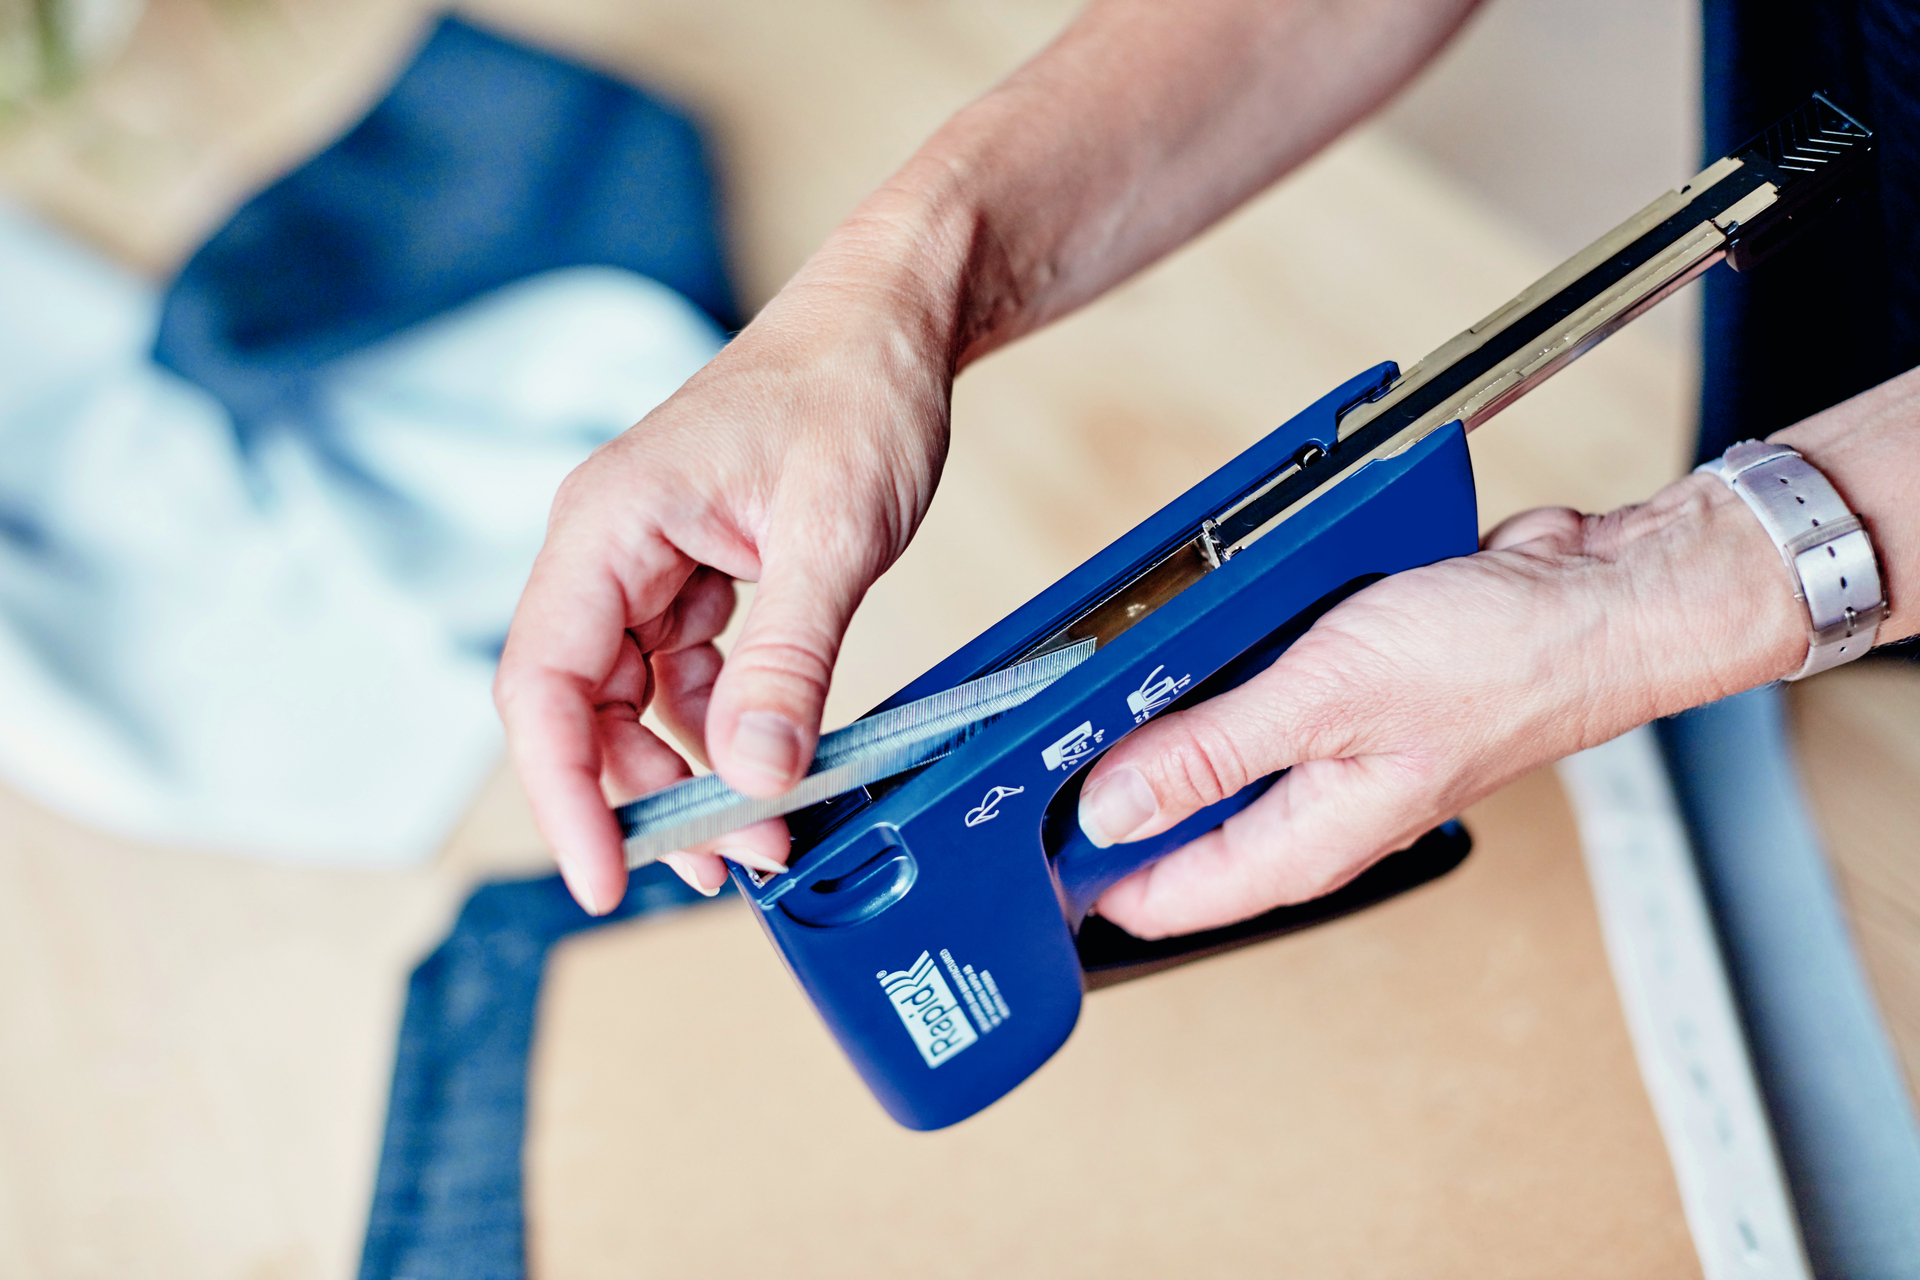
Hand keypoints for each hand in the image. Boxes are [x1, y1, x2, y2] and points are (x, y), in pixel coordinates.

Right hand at [495, 240, 954, 912]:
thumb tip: (754, 776)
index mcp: (609, 524)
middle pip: (584, 710)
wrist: (892, 322)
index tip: (604, 877)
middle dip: (648, 798)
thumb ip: (789, 659)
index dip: (565, 796)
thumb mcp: (833, 531)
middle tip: (734, 863)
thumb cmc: (856, 387)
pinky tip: (772, 765)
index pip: (544, 686)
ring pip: (636, 706)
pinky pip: (686, 680)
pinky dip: (724, 732)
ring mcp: (649, 564)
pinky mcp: (695, 578)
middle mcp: (609, 548)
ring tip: (764, 833)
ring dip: (691, 776)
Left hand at [1077, 480, 1804, 938]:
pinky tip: (1185, 640)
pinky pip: (1250, 703)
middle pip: (1176, 831)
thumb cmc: (1498, 661)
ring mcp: (1325, 759)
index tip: (1013, 839)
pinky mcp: (1339, 702)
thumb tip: (1110, 805)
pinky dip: (1211, 678)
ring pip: (1209, 761)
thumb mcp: (1325, 699)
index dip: (1081, 876)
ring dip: (1157, 727)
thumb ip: (1210, 755)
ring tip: (1100, 682)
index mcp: (1302, 842)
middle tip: (1038, 740)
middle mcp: (1309, 813)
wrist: (1595, 602)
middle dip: (1105, 795)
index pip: (1162, 897)